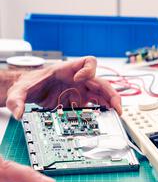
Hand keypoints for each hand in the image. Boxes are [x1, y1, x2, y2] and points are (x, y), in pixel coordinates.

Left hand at [6, 56, 121, 119]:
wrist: (30, 91)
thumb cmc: (30, 84)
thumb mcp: (20, 89)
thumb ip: (17, 99)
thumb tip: (18, 112)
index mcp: (68, 70)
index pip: (87, 62)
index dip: (87, 70)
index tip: (79, 79)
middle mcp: (79, 80)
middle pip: (102, 82)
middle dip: (111, 94)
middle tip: (116, 107)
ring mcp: (82, 91)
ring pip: (103, 95)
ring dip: (112, 104)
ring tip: (116, 115)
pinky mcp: (81, 102)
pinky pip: (97, 105)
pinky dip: (104, 112)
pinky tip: (106, 120)